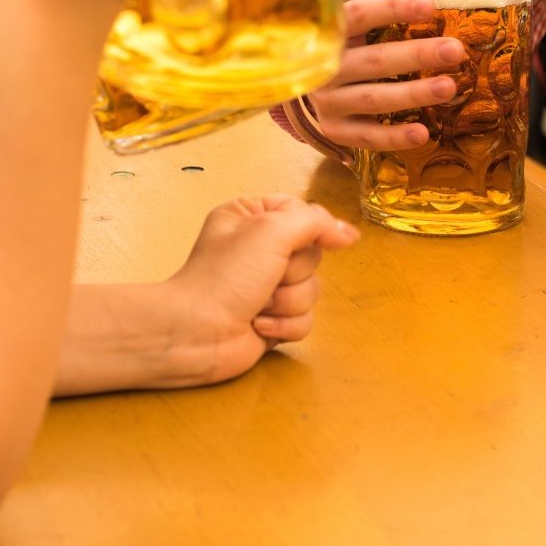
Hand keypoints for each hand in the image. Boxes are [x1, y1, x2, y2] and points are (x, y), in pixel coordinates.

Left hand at [166, 195, 358, 383]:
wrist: (196, 333)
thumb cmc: (223, 276)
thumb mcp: (270, 231)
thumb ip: (315, 223)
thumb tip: (349, 233)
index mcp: (251, 217)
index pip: (302, 213)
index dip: (309, 229)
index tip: (302, 242)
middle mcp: (259, 250)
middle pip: (312, 255)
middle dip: (293, 272)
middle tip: (266, 277)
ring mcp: (266, 287)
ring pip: (312, 290)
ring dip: (287, 301)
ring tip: (257, 305)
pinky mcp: (273, 319)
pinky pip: (305, 320)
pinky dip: (284, 325)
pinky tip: (256, 325)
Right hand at [307, 0, 469, 150]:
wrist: (299, 79)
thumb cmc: (335, 34)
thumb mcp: (336, 4)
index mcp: (328, 29)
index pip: (360, 15)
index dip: (394, 8)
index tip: (430, 5)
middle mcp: (324, 67)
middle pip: (375, 60)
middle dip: (417, 55)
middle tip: (455, 50)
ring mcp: (327, 101)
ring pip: (373, 99)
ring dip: (413, 94)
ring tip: (449, 87)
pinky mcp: (335, 129)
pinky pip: (366, 136)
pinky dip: (394, 138)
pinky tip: (423, 133)